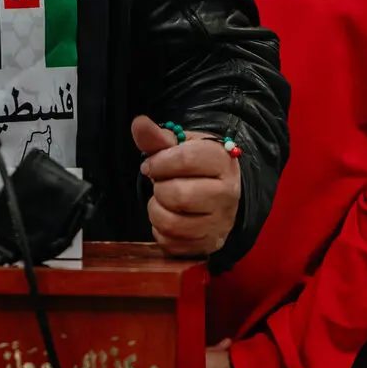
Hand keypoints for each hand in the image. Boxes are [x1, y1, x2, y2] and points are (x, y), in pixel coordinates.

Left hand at [131, 115, 240, 257]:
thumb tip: (139, 123)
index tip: (151, 164)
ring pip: (173, 224)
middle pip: (179, 195)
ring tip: (162, 201)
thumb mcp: (179, 145)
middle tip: (160, 183)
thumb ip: (157, 136)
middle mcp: (227, 194)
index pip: (186, 160)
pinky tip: (169, 217)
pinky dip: (161, 231)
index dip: (159, 162)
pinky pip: (172, 244)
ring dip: (156, 211)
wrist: (218, 190)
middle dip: (159, 188)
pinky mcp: (208, 245)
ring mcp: (220, 223)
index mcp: (222, 162)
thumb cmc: (195, 166)